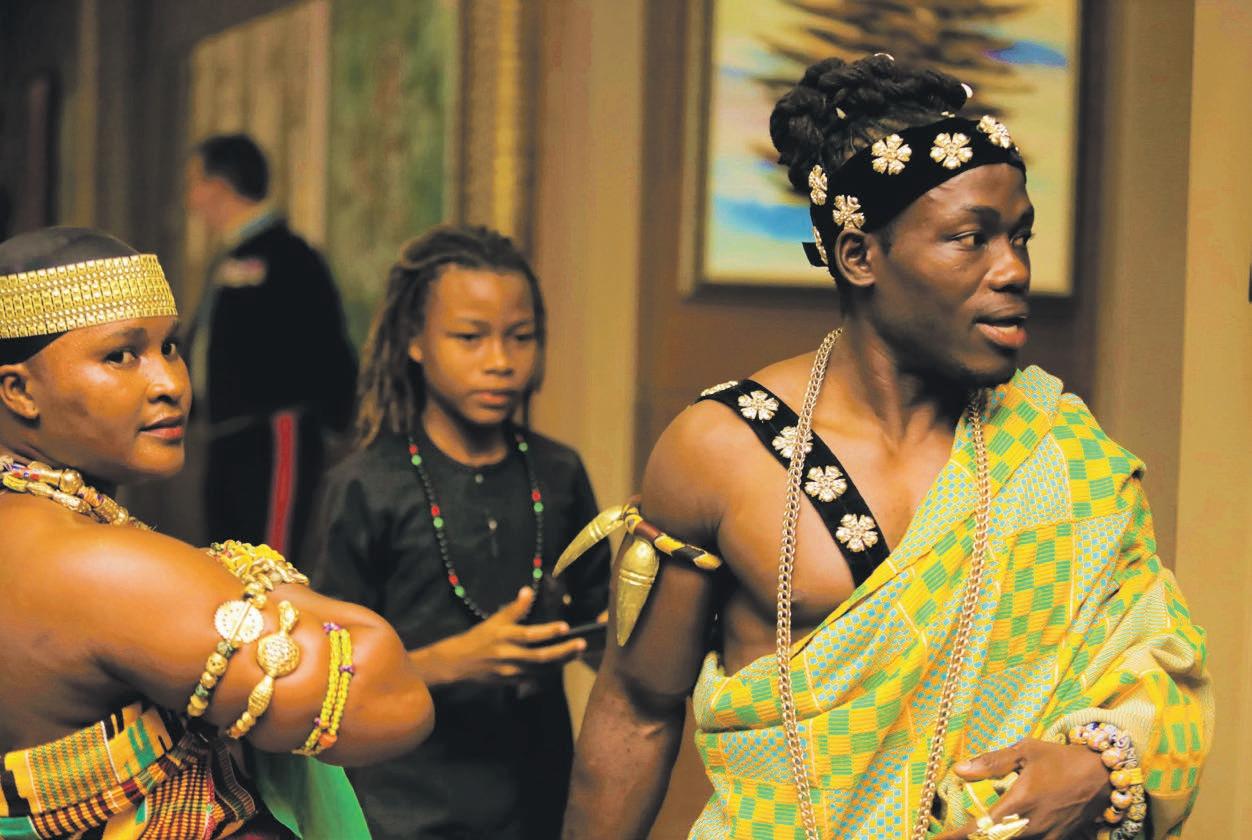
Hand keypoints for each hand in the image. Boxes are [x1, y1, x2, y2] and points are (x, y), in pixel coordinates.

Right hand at [411, 587, 587, 685]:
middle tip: (581, 645)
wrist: (457, 664)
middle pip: (541, 656)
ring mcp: (510, 671)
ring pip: (541, 669)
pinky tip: (560, 666)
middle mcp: (509, 655)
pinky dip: (548, 673)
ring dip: (560, 662)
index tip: (565, 627)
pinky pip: (533, 678)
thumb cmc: (477, 639)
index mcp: (504, 637)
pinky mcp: (510, 682)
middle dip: (563, 651)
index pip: (530, 634)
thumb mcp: (494, 621)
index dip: (548, 631)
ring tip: (576, 654)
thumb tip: (527, 591)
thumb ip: (514, 608)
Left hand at [935, 738, 1110, 839]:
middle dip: (972, 838)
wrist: (1101, 774)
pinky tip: (1002, 831)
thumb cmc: (1060, 758)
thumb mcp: (1025, 751)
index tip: (938, 839)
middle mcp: (1033, 826)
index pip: (981, 827)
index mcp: (1020, 803)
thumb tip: (959, 771)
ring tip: (971, 832)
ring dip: (993, 837)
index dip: (958, 836)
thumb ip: (991, 763)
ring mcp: (1047, 836)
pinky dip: (1012, 837)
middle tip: (952, 836)